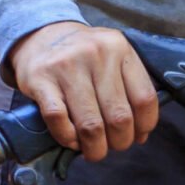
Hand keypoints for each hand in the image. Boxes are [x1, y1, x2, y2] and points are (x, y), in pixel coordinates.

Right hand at [7, 21, 159, 161]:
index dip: (144, 126)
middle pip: (119, 117)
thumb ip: (131, 90)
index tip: (136, 135)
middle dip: (120, 142)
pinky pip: (58, 119)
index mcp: (120, 49)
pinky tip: (72, 140)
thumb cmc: (84, 56)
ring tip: (93, 149)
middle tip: (113, 145)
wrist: (40, 35)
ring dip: (95, 147)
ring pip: (91, 124)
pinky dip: (67, 137)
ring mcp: (66, 65)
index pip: (145, 100)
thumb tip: (141, 135)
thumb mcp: (114, 59)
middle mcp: (96, 54)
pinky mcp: (39, 79)